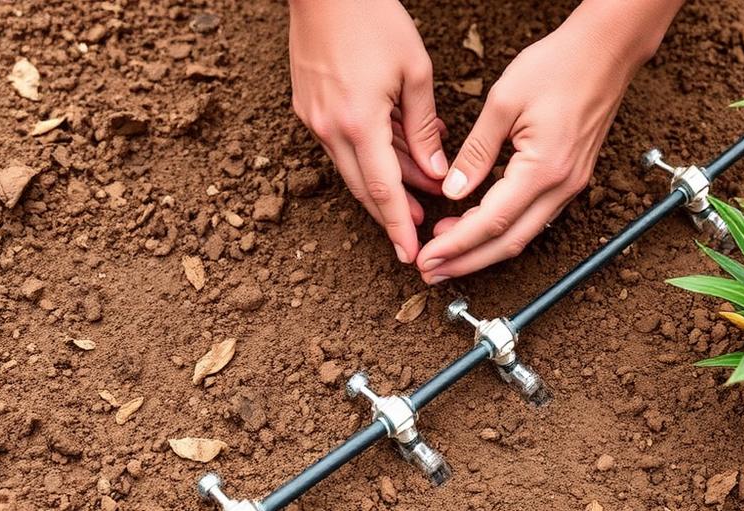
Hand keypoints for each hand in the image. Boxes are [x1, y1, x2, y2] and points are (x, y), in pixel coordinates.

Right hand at [288, 0, 447, 262]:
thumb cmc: (373, 19)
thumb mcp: (414, 73)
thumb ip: (424, 129)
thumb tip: (435, 173)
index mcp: (358, 123)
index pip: (382, 191)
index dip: (397, 227)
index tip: (409, 256)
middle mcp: (329, 128)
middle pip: (363, 188)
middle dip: (392, 212)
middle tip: (419, 229)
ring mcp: (314, 119)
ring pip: (353, 167)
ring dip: (384, 182)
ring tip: (415, 193)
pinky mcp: (308, 107)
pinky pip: (342, 144)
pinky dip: (369, 155)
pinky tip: (395, 153)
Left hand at [416, 0, 679, 282]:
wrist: (607, 51)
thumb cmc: (558, 65)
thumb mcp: (503, 102)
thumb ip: (476, 152)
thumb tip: (452, 191)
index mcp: (543, 168)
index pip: (492, 221)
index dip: (457, 245)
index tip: (429, 257)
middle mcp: (561, 186)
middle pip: (509, 242)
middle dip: (467, 262)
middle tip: (432, 272)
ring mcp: (571, 186)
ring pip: (522, 235)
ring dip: (483, 250)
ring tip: (446, 254)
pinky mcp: (571, 180)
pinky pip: (534, 218)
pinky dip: (502, 230)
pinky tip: (476, 227)